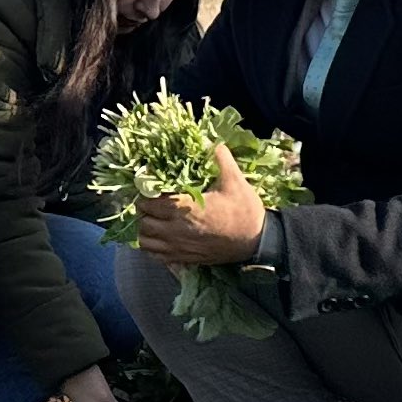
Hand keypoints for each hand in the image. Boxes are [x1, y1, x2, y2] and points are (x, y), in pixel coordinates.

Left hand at [132, 137, 267, 266]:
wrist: (257, 241)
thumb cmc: (245, 211)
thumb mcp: (235, 181)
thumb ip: (222, 160)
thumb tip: (214, 142)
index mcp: (186, 209)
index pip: (150, 203)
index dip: (146, 194)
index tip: (152, 188)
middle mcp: (177, 230)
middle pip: (144, 221)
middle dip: (144, 210)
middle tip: (151, 202)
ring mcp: (179, 247)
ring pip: (146, 241)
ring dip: (146, 229)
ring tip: (154, 219)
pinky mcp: (184, 259)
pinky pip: (156, 256)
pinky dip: (152, 246)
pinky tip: (160, 237)